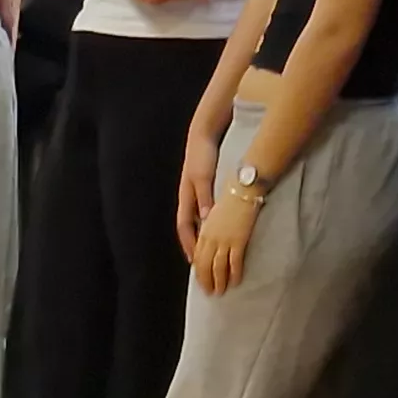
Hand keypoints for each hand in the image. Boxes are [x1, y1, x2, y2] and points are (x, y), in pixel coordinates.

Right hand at [175, 131, 218, 256]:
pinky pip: (203, 212)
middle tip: (200, 262)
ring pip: (195, 221)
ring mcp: (194, 194)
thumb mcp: (202, 177)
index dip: (188, 244)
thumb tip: (204, 220)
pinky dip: (206, 224)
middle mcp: (188, 198)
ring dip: (199, 236)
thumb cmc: (202, 156)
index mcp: (185, 197)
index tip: (195, 260)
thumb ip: (204, 197)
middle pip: (188, 228)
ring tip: (206, 251)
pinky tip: (213, 229)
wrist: (203, 136)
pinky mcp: (202, 188)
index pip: (184, 228)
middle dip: (192, 245)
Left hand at [192, 185, 259, 294]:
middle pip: (205, 265)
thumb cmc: (230, 199)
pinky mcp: (238, 241)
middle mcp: (211, 238)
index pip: (198, 256)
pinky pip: (234, 262)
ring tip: (221, 292)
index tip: (201, 281)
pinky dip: (234, 274)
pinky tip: (235, 282)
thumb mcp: (214, 215)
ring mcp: (224, 240)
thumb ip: (211, 230)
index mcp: (204, 231)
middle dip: (206, 281)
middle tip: (210, 293)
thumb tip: (210, 244)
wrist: (242, 190)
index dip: (199, 271)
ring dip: (219, 281)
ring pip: (218, 267)